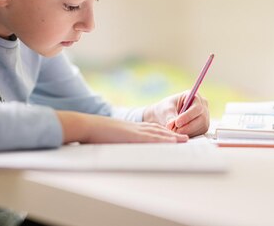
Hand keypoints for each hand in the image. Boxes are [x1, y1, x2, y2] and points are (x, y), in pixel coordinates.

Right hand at [56, 111, 187, 143]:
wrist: (88, 126)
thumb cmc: (95, 133)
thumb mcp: (109, 137)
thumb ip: (117, 140)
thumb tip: (118, 147)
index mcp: (130, 128)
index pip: (150, 130)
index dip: (163, 133)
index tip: (172, 136)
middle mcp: (135, 128)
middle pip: (158, 130)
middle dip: (172, 134)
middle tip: (185, 138)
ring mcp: (135, 131)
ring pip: (158, 133)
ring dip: (172, 137)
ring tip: (184, 140)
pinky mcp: (133, 136)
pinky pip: (152, 138)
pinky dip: (164, 139)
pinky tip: (173, 142)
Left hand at [143, 92, 209, 136]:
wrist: (165, 115)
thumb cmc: (166, 108)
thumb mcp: (166, 110)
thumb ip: (170, 116)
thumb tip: (171, 125)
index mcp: (194, 96)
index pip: (196, 107)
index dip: (188, 116)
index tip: (177, 123)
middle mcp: (202, 105)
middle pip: (201, 118)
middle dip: (187, 126)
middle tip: (174, 130)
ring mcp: (204, 116)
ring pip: (201, 127)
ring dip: (187, 132)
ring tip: (174, 131)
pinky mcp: (203, 126)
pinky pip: (199, 133)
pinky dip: (188, 134)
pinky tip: (179, 133)